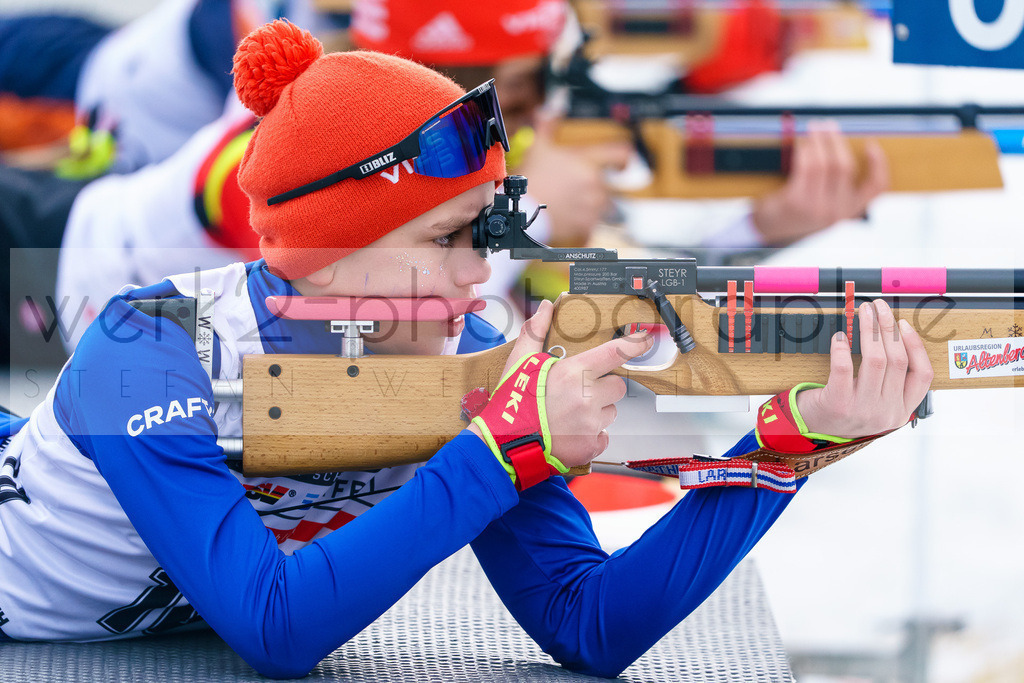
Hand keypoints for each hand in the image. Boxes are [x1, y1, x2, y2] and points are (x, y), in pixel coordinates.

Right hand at [469, 300, 652, 466]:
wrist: (503, 444)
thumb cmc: (512, 403)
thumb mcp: (520, 362)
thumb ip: (535, 332)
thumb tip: (545, 308)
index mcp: (574, 373)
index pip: (615, 353)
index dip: (634, 345)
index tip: (645, 341)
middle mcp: (587, 397)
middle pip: (617, 386)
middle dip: (604, 388)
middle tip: (579, 393)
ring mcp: (591, 423)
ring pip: (611, 412)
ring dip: (597, 412)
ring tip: (570, 415)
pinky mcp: (590, 446)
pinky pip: (603, 436)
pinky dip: (591, 436)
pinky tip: (571, 433)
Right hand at [516, 115, 631, 245]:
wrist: (523, 210)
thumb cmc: (531, 179)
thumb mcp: (538, 147)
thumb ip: (549, 124)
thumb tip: (552, 105)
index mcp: (588, 162)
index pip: (621, 155)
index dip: (624, 159)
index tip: (621, 165)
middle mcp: (595, 184)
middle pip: (608, 185)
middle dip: (595, 187)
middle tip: (575, 190)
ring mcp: (593, 206)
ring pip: (603, 205)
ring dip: (592, 205)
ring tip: (571, 204)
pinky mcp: (587, 225)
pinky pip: (594, 223)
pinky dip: (584, 222)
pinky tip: (569, 217)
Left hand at [751, 120, 888, 245]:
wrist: (771, 228)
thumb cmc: (800, 209)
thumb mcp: (826, 203)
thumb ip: (838, 184)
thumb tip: (842, 143)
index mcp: (850, 211)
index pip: (876, 188)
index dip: (879, 164)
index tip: (871, 145)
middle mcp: (837, 212)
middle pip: (845, 167)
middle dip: (837, 141)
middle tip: (829, 125)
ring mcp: (816, 208)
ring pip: (825, 164)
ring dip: (819, 140)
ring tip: (814, 128)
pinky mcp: (796, 202)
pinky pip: (806, 167)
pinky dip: (805, 150)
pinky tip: (802, 143)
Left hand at [795, 299, 932, 438]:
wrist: (814, 427)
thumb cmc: (847, 406)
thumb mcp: (878, 400)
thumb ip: (891, 379)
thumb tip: (895, 333)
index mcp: (902, 410)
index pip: (922, 375)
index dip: (915, 345)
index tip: (903, 323)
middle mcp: (886, 413)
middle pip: (897, 361)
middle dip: (888, 328)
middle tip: (878, 307)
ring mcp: (863, 410)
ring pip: (875, 361)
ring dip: (869, 330)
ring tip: (863, 313)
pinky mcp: (838, 404)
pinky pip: (843, 367)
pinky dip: (842, 348)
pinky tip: (840, 336)